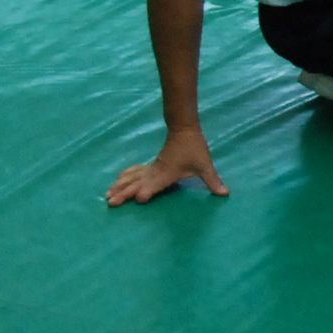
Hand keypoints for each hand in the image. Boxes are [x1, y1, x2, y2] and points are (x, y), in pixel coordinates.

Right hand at [107, 127, 227, 205]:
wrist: (184, 130)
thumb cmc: (194, 149)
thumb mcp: (205, 165)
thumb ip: (213, 181)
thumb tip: (225, 194)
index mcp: (168, 173)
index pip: (156, 184)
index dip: (149, 191)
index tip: (139, 198)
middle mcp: (156, 172)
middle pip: (137, 183)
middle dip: (124, 193)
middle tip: (111, 202)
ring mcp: (151, 168)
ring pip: (132, 178)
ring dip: (120, 186)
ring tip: (107, 195)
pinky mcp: (150, 166)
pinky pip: (134, 172)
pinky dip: (124, 177)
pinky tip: (116, 181)